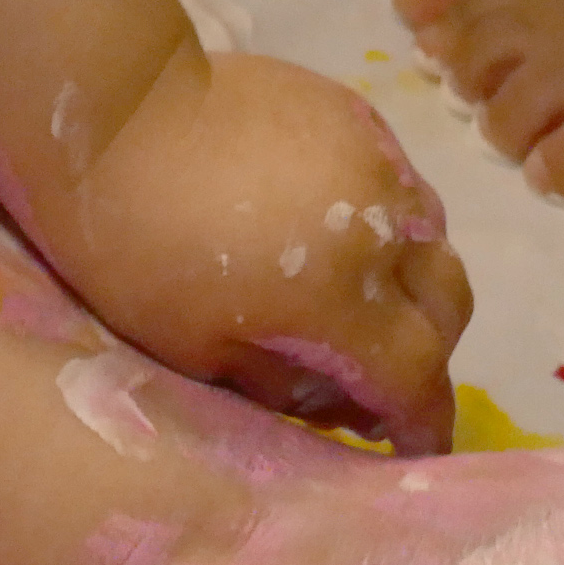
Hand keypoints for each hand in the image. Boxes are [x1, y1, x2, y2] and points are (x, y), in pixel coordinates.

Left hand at [63, 52, 475, 454]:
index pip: (417, 374)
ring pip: (433, 240)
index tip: (414, 450)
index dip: (423, 422)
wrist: (116, 114)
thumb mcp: (192, 350)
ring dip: (412, 287)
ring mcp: (381, 161)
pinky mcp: (362, 117)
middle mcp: (382, 225)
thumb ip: (276, 386)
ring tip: (352, 308)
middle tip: (376, 380)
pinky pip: (401, 185)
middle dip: (428, 351)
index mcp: (340, 294)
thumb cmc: (132, 251)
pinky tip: (329, 239)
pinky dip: (385, 227)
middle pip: (447, 305)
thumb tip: (333, 404)